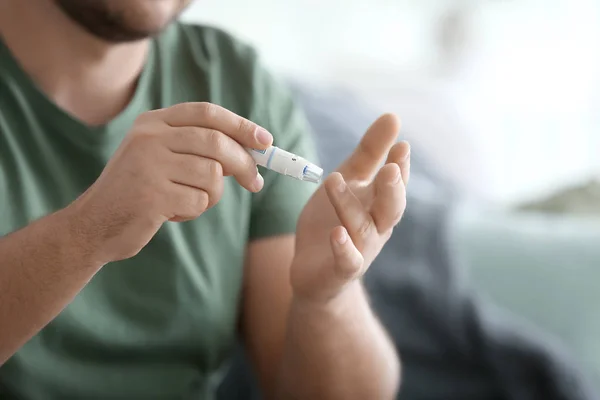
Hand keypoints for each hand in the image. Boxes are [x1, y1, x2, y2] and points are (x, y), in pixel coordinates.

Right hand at [67, 102, 272, 263]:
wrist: (94, 225)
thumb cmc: (138, 192)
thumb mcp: (161, 158)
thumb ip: (197, 149)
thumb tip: (252, 152)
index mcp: (153, 123)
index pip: (207, 113)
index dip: (241, 125)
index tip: (266, 141)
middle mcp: (149, 137)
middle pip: (216, 143)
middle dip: (244, 164)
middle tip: (255, 183)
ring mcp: (148, 165)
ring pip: (212, 175)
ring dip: (210, 195)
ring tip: (186, 201)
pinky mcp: (151, 195)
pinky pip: (198, 201)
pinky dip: (193, 211)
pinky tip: (169, 213)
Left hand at [291, 114, 409, 302]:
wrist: (315, 272)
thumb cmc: (334, 221)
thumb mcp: (349, 181)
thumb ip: (370, 152)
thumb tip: (394, 116)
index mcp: (379, 203)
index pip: (394, 183)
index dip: (400, 166)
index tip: (402, 144)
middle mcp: (376, 227)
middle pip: (391, 208)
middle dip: (392, 189)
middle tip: (390, 167)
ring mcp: (361, 249)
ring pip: (362, 228)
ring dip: (349, 205)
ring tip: (334, 180)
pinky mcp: (341, 269)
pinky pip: (347, 260)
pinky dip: (343, 248)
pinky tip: (336, 234)